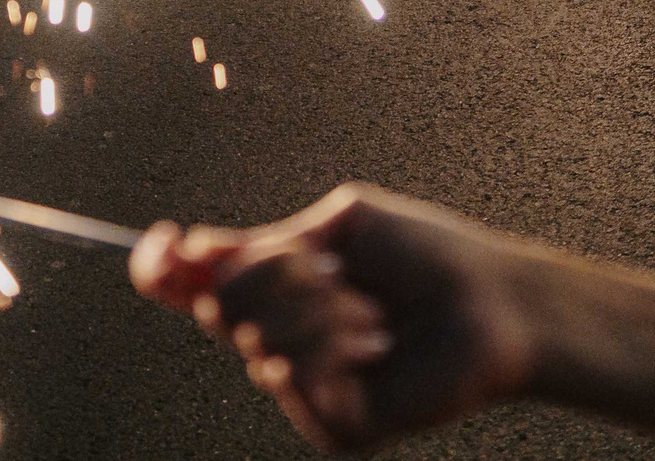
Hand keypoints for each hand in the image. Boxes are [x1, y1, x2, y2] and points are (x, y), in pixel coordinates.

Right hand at [131, 184, 540, 450]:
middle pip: (218, 303)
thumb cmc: (429, 257)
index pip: (194, 284)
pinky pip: (294, 375)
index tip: (162, 243)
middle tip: (334, 271)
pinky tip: (379, 343)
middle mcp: (282, 338)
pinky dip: (338, 342)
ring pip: (257, 336)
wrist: (493, 304)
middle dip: (275, 273)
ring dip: (320, 307)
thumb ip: (263, 245)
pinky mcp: (330, 425)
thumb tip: (189, 254)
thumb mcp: (339, 228)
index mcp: (278, 287)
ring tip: (373, 312)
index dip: (162, 267)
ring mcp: (304, 387)